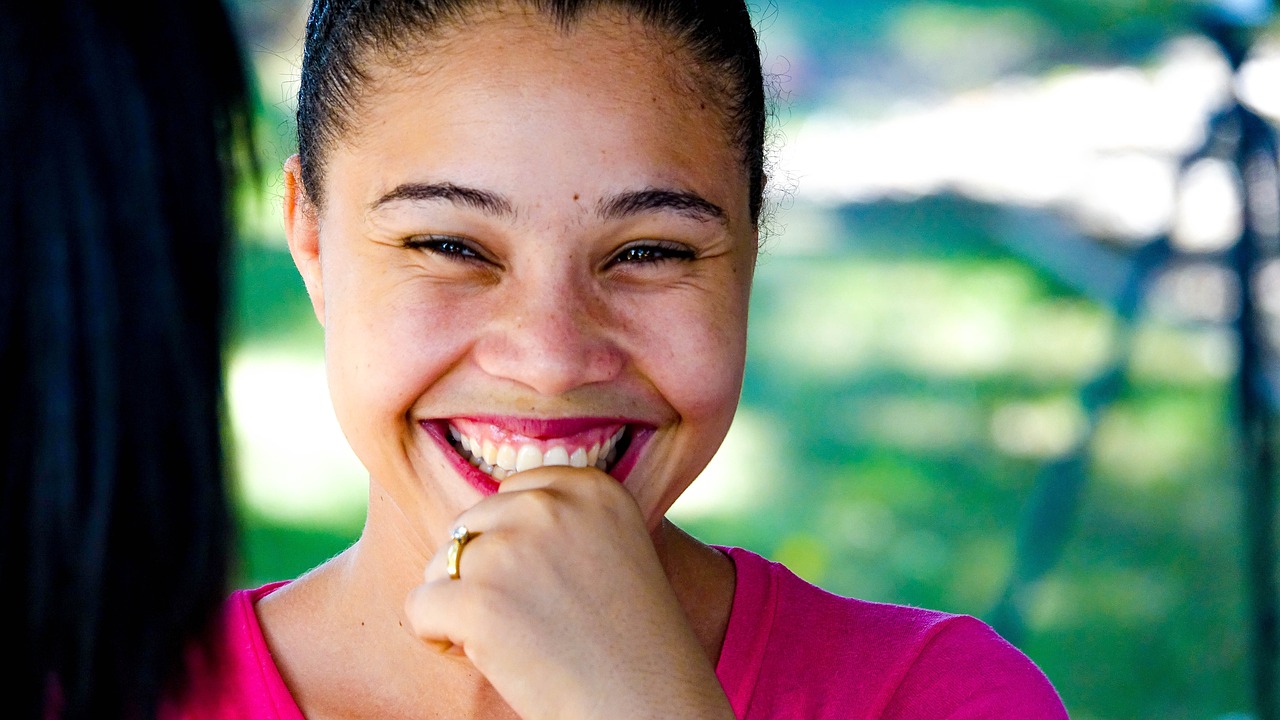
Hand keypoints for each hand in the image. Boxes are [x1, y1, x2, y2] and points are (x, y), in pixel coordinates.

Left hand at [403, 467, 734, 719]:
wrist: (649, 705)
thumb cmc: (632, 644)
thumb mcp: (615, 550)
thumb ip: (561, 522)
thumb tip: (483, 524)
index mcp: (593, 489)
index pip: (514, 493)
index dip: (513, 542)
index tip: (546, 584)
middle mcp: (550, 507)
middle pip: (473, 525)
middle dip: (482, 572)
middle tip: (528, 619)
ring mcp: (511, 550)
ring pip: (441, 564)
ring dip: (460, 604)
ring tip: (511, 639)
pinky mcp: (478, 600)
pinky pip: (420, 606)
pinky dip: (436, 636)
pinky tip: (481, 656)